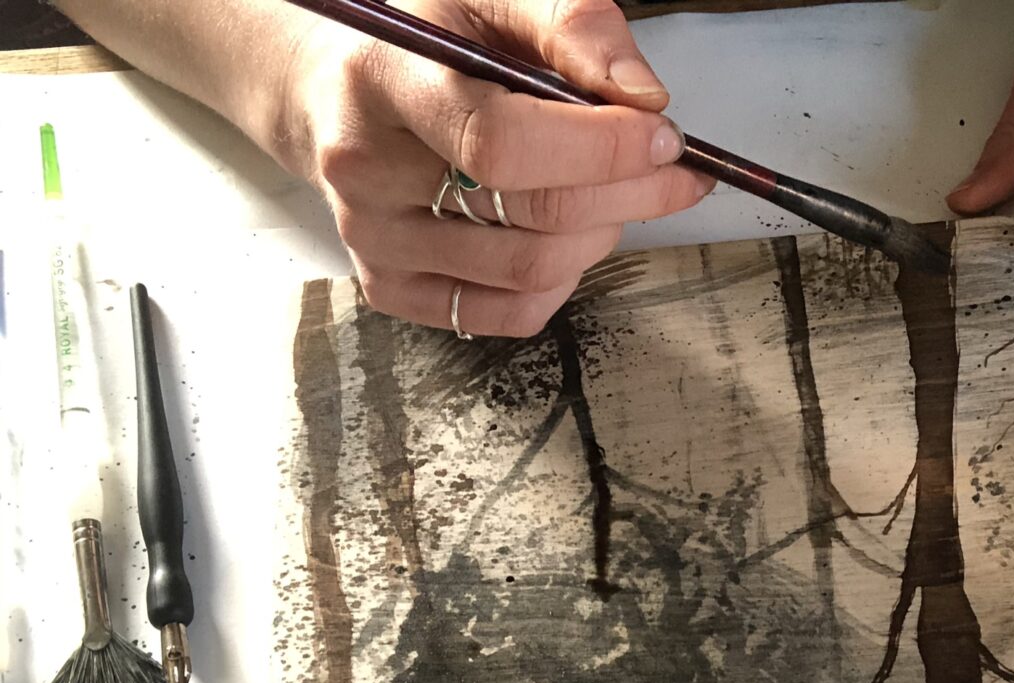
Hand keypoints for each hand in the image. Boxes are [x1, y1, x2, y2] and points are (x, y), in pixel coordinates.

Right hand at [283, 0, 712, 335]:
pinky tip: (569, 236)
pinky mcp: (390, 289)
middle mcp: (367, 169)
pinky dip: (564, 281)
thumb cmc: (429, 40)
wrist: (334, 91)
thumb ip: (574, 26)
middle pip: (532, 215)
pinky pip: (509, 312)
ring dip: (602, 234)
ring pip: (531, 271)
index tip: (661, 136)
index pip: (502, 142)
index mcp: (385, 80)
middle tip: (668, 168)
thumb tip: (644, 100)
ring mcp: (375, 240)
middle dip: (628, 193)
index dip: (601, 149)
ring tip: (612, 192)